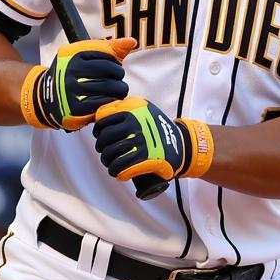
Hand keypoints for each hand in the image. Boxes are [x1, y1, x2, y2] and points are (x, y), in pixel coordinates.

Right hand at [21, 38, 135, 130]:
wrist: (46, 95)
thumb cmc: (71, 73)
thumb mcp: (84, 55)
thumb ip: (109, 48)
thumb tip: (132, 42)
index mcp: (74, 55)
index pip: (110, 58)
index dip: (116, 64)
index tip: (112, 69)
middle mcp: (72, 71)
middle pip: (114, 73)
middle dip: (119, 78)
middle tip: (115, 82)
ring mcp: (74, 91)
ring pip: (112, 90)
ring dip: (118, 91)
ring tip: (114, 91)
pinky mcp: (77, 109)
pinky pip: (105, 104)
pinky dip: (110, 102)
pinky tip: (107, 100)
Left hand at [92, 97, 212, 182]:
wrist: (181, 144)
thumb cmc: (158, 128)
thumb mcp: (143, 108)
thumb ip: (125, 106)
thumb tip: (101, 113)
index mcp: (132, 110)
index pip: (102, 119)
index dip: (98, 129)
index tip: (101, 135)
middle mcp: (135, 124)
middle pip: (104, 139)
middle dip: (102, 148)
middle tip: (106, 151)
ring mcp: (140, 142)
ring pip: (110, 155)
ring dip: (108, 162)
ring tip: (111, 163)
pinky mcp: (145, 159)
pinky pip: (121, 168)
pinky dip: (117, 172)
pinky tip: (118, 172)